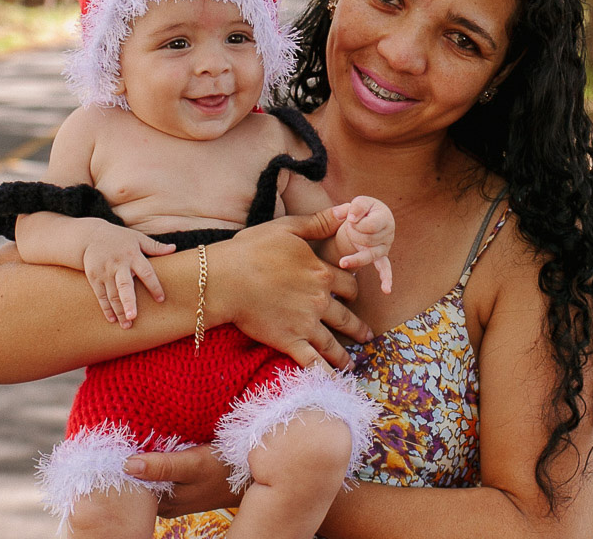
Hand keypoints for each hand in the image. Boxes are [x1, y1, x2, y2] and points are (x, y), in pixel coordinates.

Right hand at [81, 223, 175, 327]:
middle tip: (133, 317)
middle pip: (124, 286)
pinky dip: (106, 308)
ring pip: (112, 294)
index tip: (161, 299)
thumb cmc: (120, 238)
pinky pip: (100, 295)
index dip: (154, 286)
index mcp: (132, 256)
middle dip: (128, 302)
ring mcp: (105, 272)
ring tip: (126, 325)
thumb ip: (155, 246)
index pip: (146, 272)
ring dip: (119, 310)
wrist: (91, 236)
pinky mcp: (94, 277)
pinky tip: (112, 320)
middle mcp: (118, 265)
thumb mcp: (138, 238)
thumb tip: (173, 248)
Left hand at [122, 445, 241, 518]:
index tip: (118, 442)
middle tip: (127, 433)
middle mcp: (164, 502)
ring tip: (140, 434)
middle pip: (137, 480)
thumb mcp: (193, 465)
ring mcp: (172, 493)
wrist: (252, 474)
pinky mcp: (180, 483)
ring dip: (144, 455)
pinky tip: (158, 442)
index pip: (130, 486)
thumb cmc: (224, 469)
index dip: (122, 463)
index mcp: (163, 503)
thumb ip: (162, 467)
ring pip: (148, 474)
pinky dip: (156, 456)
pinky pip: (159, 470)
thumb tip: (127, 465)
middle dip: (131, 458)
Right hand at [208, 207, 372, 370]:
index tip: (352, 296)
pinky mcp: (289, 341)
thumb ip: (318, 223)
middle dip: (357, 327)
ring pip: (333, 343)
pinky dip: (324, 374)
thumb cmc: (252, 250)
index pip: (348, 286)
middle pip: (346, 317)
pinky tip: (332, 382)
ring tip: (351, 363)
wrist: (226, 278)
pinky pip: (312, 362)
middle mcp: (319, 300)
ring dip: (344, 355)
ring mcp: (305, 323)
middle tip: (366, 335)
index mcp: (321, 273)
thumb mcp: (288, 228)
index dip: (352, 291)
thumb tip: (345, 210)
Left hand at [333, 196, 393, 294]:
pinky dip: (386, 279)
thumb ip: (354, 207)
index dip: (356, 223)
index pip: (370, 226)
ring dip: (355, 248)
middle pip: (367, 240)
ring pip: (368, 254)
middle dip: (353, 234)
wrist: (364, 219)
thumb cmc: (360, 210)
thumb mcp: (357, 203)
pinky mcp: (380, 257)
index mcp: (385, 216)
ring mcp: (385, 246)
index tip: (350, 218)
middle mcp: (389, 232)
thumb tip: (350, 218)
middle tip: (350, 227)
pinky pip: (385, 268)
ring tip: (345, 253)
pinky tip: (386, 290)